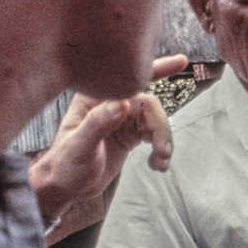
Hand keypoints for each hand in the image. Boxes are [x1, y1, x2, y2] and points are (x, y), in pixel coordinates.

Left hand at [29, 54, 187, 219]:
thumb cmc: (64, 166)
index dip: (157, 68)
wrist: (64, 187)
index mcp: (95, 99)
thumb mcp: (79, 147)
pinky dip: (161, 150)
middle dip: (161, 128)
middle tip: (162, 152)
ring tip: (160, 163)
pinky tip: (157, 165)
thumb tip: (123, 104)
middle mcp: (111, 104)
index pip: (131, 80)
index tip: (182, 61)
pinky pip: (154, 135)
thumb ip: (99, 124)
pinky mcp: (129, 134)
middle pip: (150, 105)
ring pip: (155, 121)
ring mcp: (122, 119)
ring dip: (163, 141)